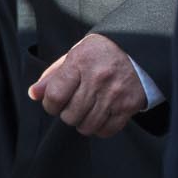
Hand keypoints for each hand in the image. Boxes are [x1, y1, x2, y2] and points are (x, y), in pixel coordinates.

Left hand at [28, 34, 146, 137]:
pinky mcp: (130, 105)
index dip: (50, 105)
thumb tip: (34, 94)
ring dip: (84, 122)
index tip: (56, 103)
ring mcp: (115, 93)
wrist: (143, 46)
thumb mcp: (76, 54)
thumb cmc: (104, 51)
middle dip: (68, 114)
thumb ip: (53, 75)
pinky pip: (107, 130)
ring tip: (89, 110)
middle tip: (75, 104)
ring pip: (87, 125)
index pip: (54, 97)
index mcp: (81, 61)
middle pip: (69, 115)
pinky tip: (103, 115)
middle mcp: (98, 78)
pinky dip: (101, 127)